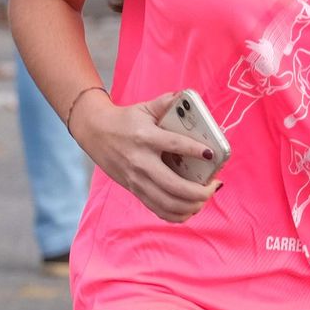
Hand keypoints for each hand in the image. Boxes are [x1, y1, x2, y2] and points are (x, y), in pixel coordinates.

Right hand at [70, 91, 220, 222]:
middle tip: (215, 185)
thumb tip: (186, 95)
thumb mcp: (145, 107)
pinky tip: (190, 209)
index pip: (174, 145)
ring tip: (205, 197)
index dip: (194, 150)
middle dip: (198, 191)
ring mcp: (136, 179)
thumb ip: (166, 103)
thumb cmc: (125, 120)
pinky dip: (176, 214)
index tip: (212, 153)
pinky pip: (156, 209)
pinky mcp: (133, 189)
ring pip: (166, 202)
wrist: (94, 132)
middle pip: (172, 185)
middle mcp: (141, 162)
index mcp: (146, 138)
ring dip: (190, 205)